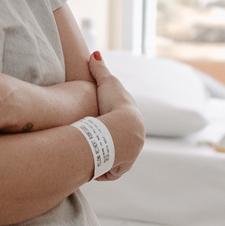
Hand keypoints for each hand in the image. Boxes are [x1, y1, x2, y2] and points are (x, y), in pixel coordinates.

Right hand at [87, 52, 145, 180]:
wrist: (122, 125)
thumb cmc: (114, 102)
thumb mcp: (106, 82)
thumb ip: (99, 70)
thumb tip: (94, 53)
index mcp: (133, 121)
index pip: (121, 125)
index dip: (109, 125)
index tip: (96, 126)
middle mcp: (135, 139)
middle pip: (120, 144)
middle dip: (108, 146)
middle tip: (91, 144)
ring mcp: (130, 154)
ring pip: (115, 159)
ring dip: (104, 159)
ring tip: (89, 157)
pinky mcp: (122, 166)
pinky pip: (110, 172)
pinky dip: (102, 171)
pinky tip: (92, 168)